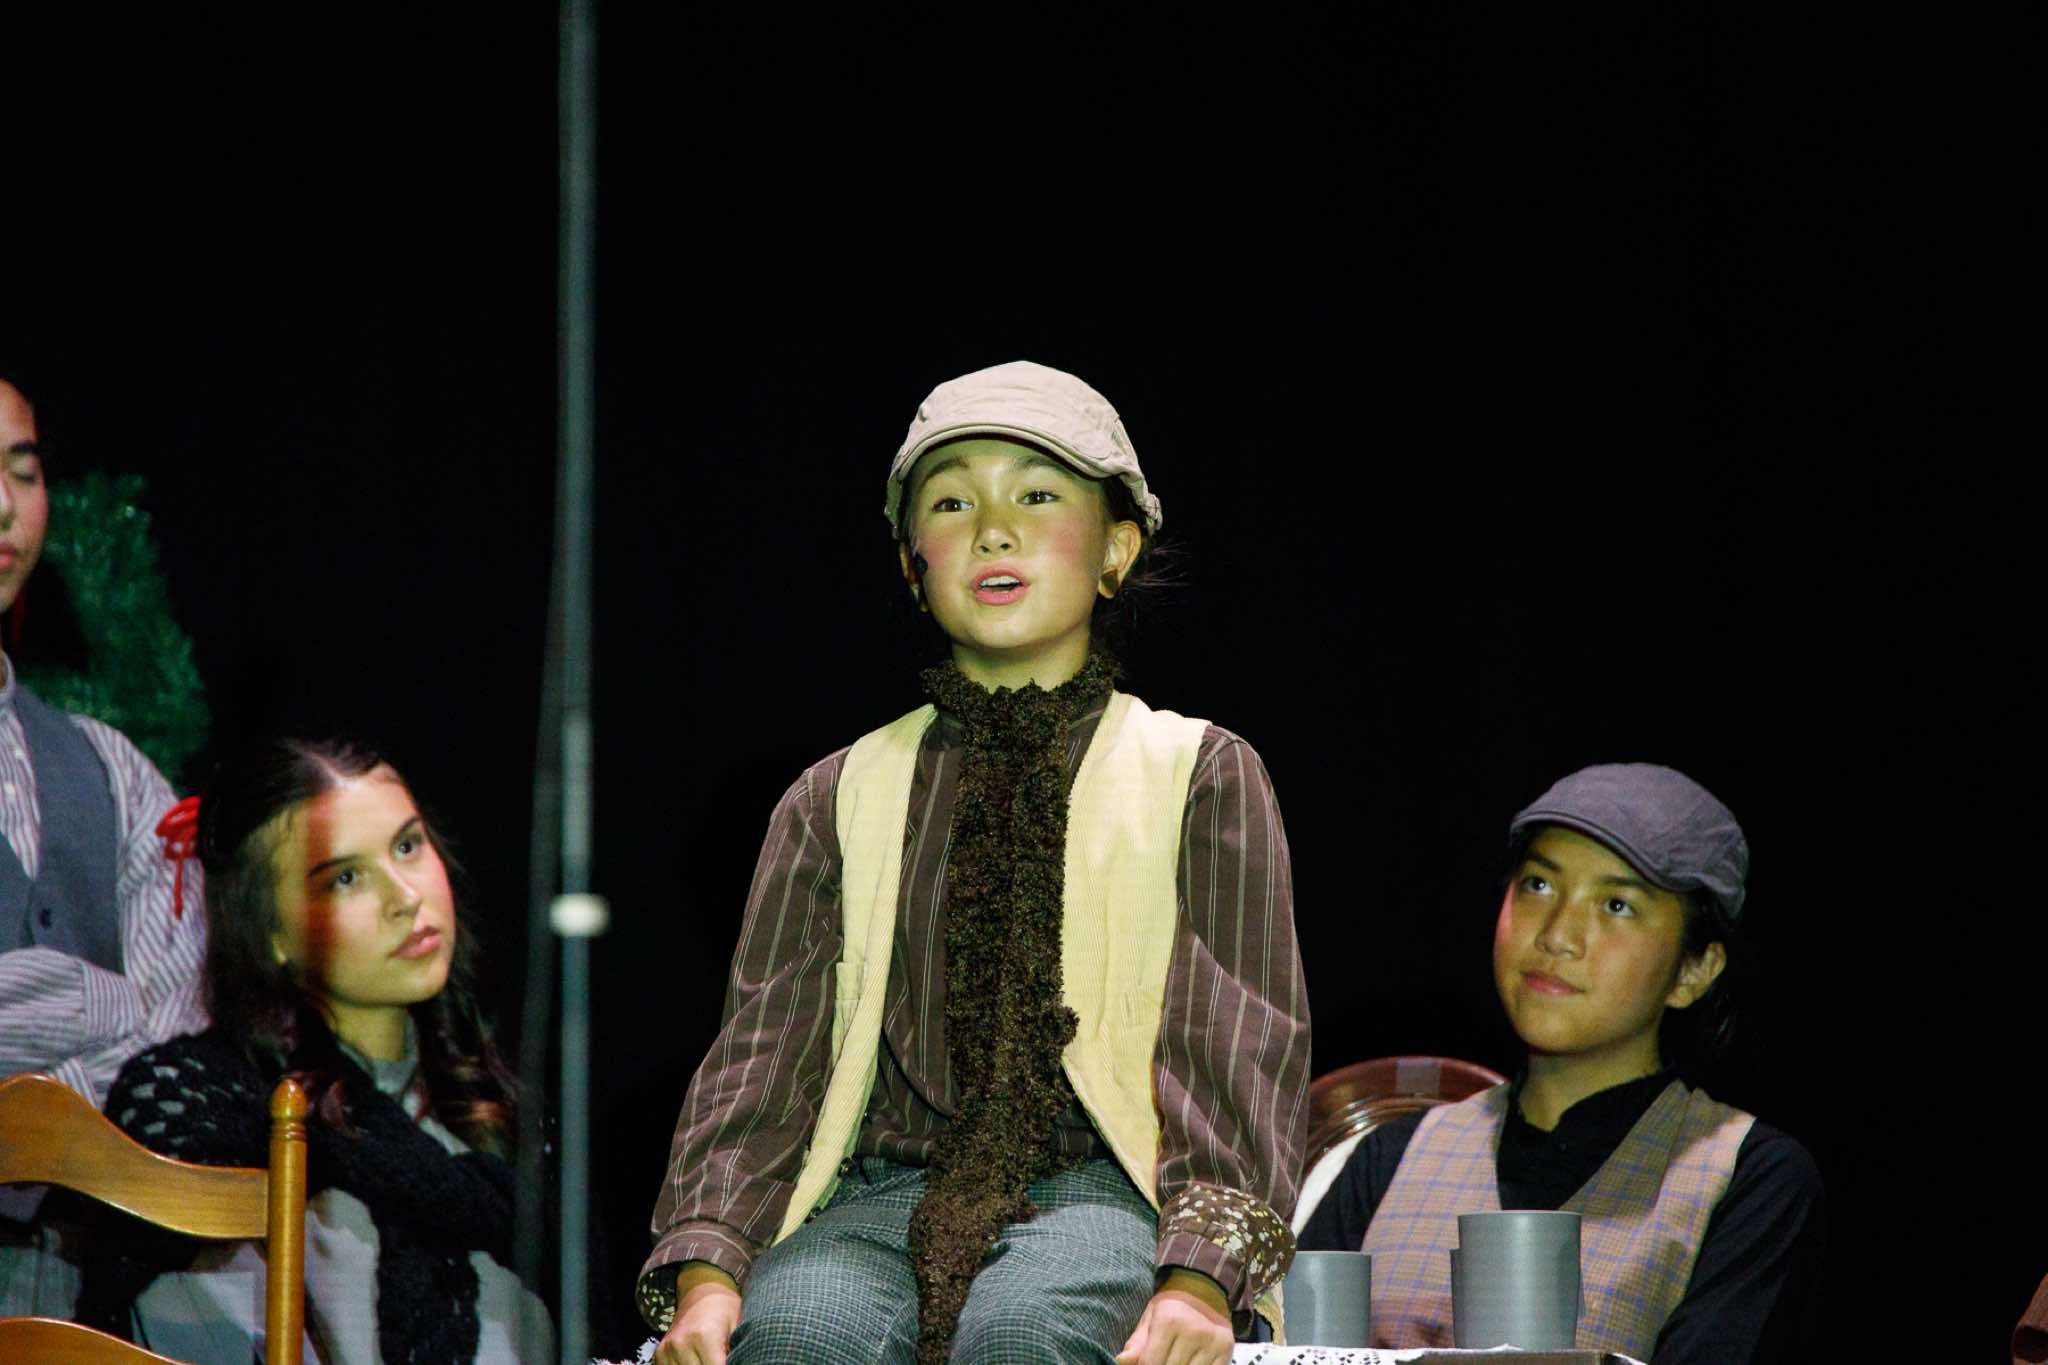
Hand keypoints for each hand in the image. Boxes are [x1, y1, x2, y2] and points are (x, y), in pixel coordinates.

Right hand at [654, 1262, 742, 1364]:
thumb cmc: (725, 1309)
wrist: (701, 1291)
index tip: (733, 1364)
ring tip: (708, 1358)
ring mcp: (667, 1350)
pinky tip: (696, 1360)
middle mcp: (681, 1344)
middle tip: (719, 1358)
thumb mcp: (739, 1326)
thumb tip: (740, 1361)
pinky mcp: (659, 1354)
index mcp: (704, 1336)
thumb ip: (737, 1350)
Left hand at [1115, 1269, 1232, 1364]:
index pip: (1150, 1364)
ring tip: (1174, 1359)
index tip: (1143, 1364)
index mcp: (1168, 1321)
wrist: (1206, 1289)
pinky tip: (1189, 1362)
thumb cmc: (1171, 1306)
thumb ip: (1136, 1344)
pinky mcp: (1227, 1350)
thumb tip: (1120, 1362)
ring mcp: (1212, 1342)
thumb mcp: (1150, 1318)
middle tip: (1161, 1358)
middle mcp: (1193, 1331)